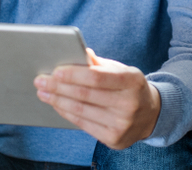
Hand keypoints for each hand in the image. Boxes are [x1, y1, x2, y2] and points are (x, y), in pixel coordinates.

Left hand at [34, 48, 160, 148]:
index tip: (55, 71)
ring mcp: (122, 123)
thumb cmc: (130, 88)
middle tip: (40, 80)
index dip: (74, 74)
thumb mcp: (122, 71)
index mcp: (133, 81)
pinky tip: (57, 104)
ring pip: (81, 111)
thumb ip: (100, 64)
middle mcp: (129, 104)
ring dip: (58, 101)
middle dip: (59, 87)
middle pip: (85, 95)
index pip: (97, 77)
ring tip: (43, 92)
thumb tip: (79, 52)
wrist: (151, 115)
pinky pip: (83, 124)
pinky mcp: (114, 138)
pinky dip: (66, 113)